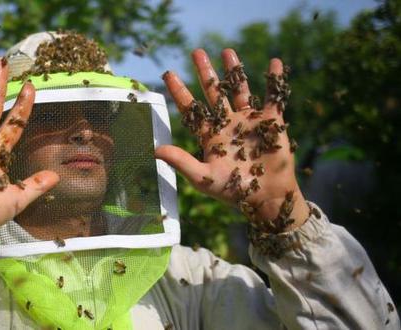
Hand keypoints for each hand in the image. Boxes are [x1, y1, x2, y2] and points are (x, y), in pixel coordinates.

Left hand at [156, 48, 308, 231]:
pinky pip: (273, 98)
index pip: (191, 109)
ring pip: (239, 90)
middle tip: (196, 52)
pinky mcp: (271, 122)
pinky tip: (276, 63)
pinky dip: (275, 81)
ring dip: (234, 72)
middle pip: (213, 93)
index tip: (169, 74)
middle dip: (205, 73)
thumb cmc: (233, 191)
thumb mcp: (204, 178)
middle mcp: (227, 124)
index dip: (180, 92)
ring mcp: (248, 122)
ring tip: (228, 51)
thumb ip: (181, 162)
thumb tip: (155, 150)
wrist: (266, 198)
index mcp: (210, 135)